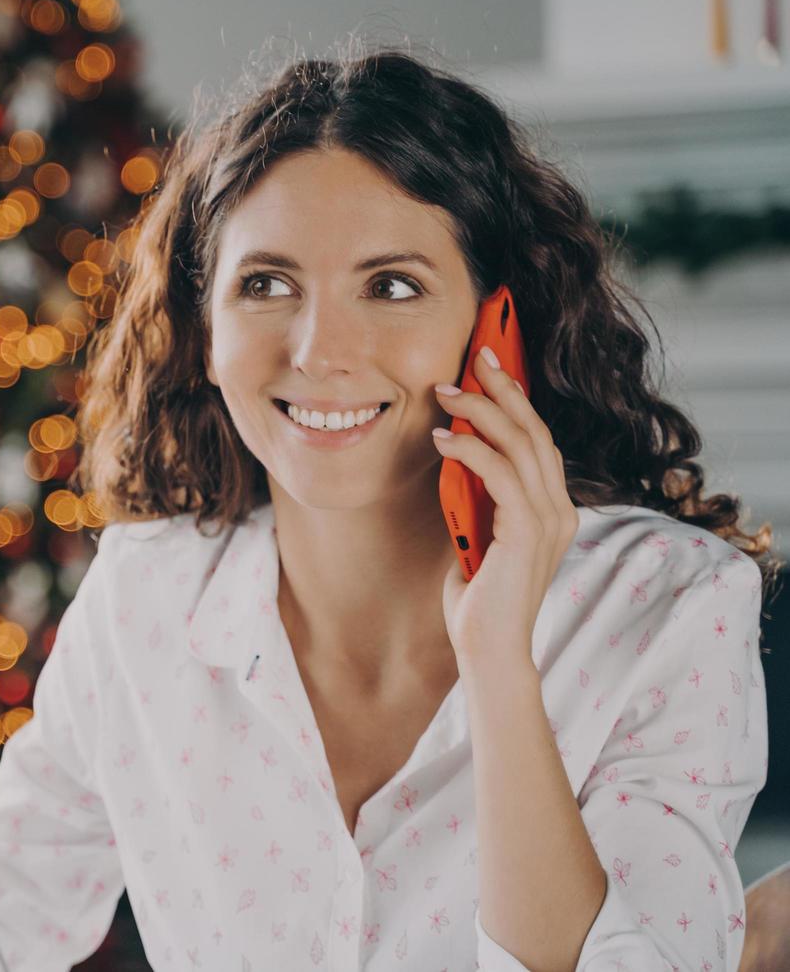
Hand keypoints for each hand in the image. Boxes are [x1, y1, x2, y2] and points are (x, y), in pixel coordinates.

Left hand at [431, 345, 577, 663]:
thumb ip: (479, 497)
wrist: (488, 648)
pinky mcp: (529, 532)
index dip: (517, 398)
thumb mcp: (478, 533)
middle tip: (479, 353)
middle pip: (536, 430)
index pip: (538, 439)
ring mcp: (549, 519)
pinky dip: (471, 451)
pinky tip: (443, 440)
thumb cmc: (478, 597)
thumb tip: (456, 456)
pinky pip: (501, 474)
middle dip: (505, 386)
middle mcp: (560, 508)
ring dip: (481, 411)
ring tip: (446, 392)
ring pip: (521, 444)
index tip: (491, 364)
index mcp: (553, 507)